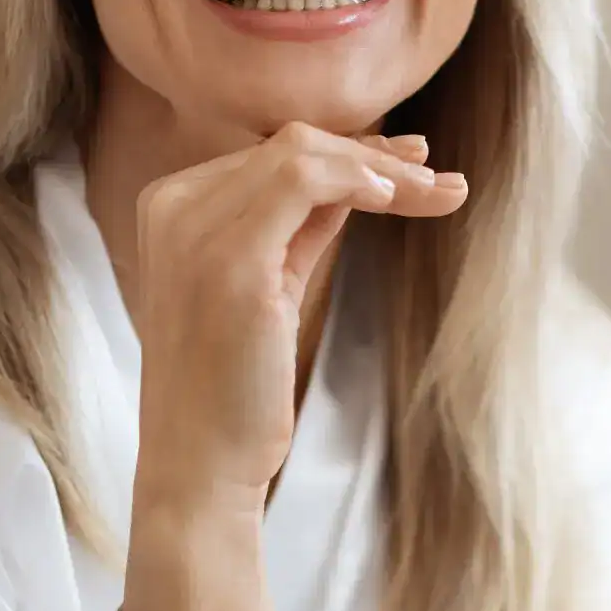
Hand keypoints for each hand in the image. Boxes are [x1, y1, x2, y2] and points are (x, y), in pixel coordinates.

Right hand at [132, 121, 467, 507]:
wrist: (198, 465)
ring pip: (303, 154)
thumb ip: (296, 224)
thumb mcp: (264, 282)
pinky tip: (395, 196)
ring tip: (439, 189)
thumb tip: (358, 174)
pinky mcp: (231, 260)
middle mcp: (173, 205)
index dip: (346, 154)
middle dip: (374, 157)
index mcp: (171, 206)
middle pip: (291, 146)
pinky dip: (356, 178)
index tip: (407, 166)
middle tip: (438, 179)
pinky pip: (303, 180)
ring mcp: (196, 229)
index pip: (271, 154)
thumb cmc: (232, 384)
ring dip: (380, 168)